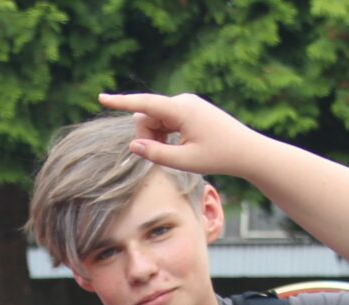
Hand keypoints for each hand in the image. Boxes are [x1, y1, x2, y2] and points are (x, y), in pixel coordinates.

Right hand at [97, 91, 253, 177]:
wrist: (246, 150)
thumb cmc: (219, 156)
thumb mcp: (186, 162)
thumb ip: (156, 154)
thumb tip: (132, 145)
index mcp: (182, 110)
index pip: (145, 104)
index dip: (121, 102)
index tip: (101, 98)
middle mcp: (182, 101)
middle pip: (147, 116)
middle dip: (147, 137)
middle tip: (164, 157)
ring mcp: (186, 103)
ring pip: (155, 120)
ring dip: (157, 138)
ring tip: (179, 153)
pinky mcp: (189, 109)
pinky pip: (165, 120)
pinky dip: (165, 135)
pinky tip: (182, 146)